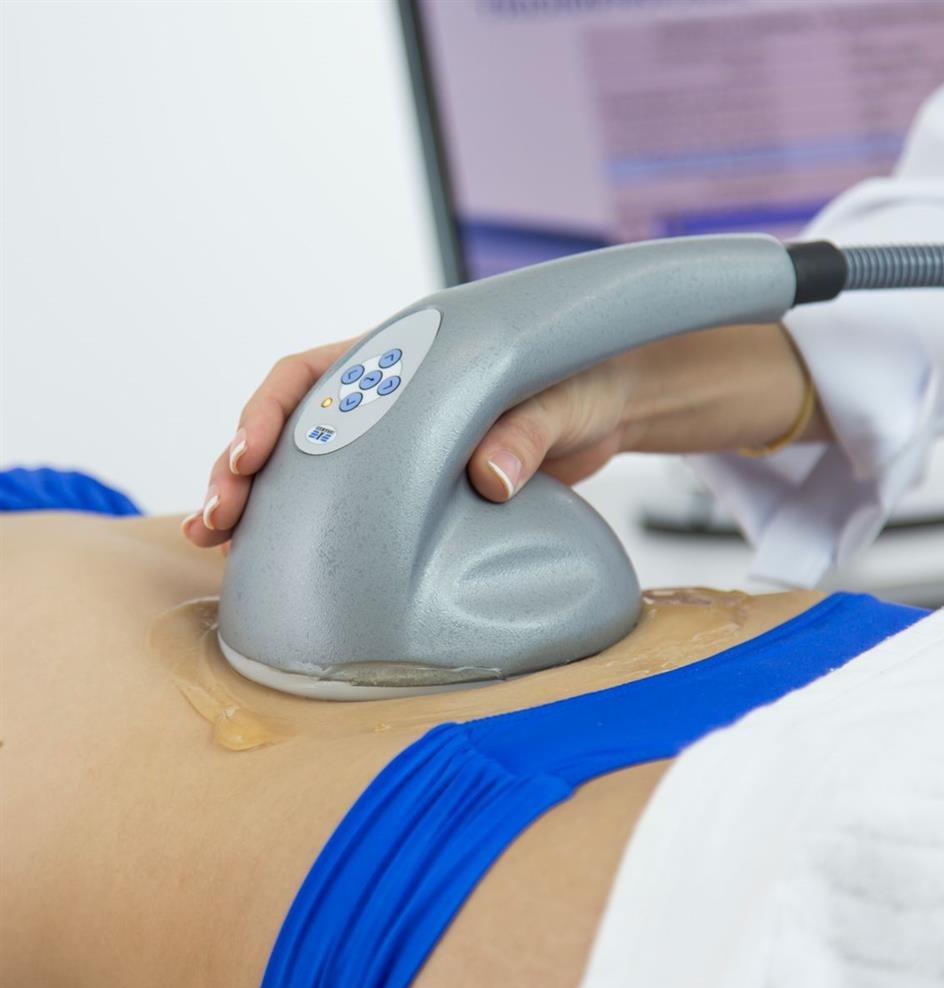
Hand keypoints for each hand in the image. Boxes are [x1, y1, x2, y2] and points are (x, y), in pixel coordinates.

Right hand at [184, 323, 826, 546]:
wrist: (617, 402)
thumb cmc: (589, 375)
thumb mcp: (568, 394)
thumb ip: (531, 426)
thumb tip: (490, 479)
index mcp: (412, 357)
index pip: (318, 371)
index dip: (274, 409)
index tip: (252, 452)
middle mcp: (391, 397)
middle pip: (295, 426)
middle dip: (244, 467)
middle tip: (218, 518)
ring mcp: (399, 443)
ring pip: (312, 470)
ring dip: (266, 506)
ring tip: (225, 545)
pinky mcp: (417, 486)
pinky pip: (354, 509)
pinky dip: (317, 532)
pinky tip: (288, 565)